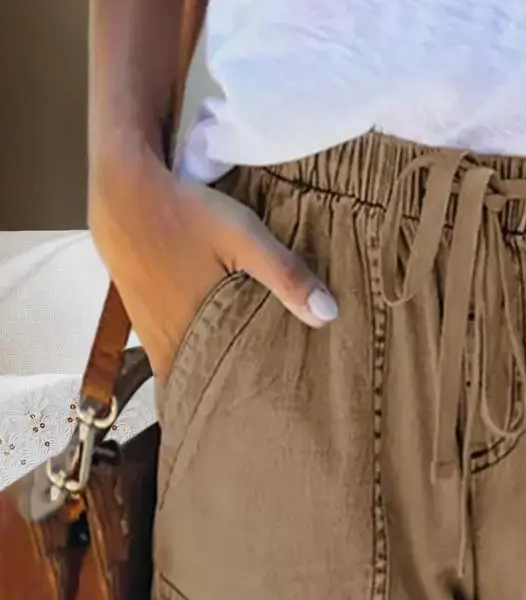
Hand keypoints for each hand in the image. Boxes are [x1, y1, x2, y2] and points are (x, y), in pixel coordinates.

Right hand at [88, 145, 338, 378]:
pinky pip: (173, 344)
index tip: (267, 412)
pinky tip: (218, 341)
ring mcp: (149, 330)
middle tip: (266, 397)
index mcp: (188, 337)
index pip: (214, 390)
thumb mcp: (244, 237)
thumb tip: (329, 316)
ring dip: (212, 367)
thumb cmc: (185, 213)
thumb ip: (286, 276)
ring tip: (249, 374)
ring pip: (186, 363)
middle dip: (231, 387)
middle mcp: (164, 343)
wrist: (121, 187)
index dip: (240, 402)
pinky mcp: (143, 313)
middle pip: (202, 380)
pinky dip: (196, 347)